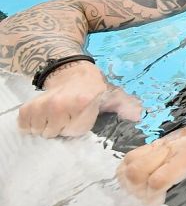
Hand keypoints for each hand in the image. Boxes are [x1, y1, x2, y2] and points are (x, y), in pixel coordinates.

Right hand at [17, 61, 142, 137]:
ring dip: (48, 125)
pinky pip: (25, 125)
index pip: (74, 131)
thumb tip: (138, 115)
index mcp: (83, 103)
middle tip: (68, 114)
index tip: (81, 115)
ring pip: (41, 131)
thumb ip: (126, 107)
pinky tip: (44, 114)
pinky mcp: (29, 105)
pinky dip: (32, 123)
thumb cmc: (94, 89)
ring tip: (57, 114)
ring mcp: (43, 105)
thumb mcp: (114, 96)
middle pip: (56, 133)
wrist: (72, 72)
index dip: (78, 125)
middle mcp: (61, 104)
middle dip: (63, 127)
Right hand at [117, 117, 185, 205]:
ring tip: (141, 190)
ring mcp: (162, 142)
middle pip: (138, 170)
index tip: (158, 204)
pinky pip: (132, 154)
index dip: (153, 196)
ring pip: (130, 159)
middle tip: (148, 199)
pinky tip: (138, 181)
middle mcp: (172, 146)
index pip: (160, 178)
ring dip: (129, 180)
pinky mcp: (157, 141)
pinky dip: (126, 169)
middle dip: (137, 190)